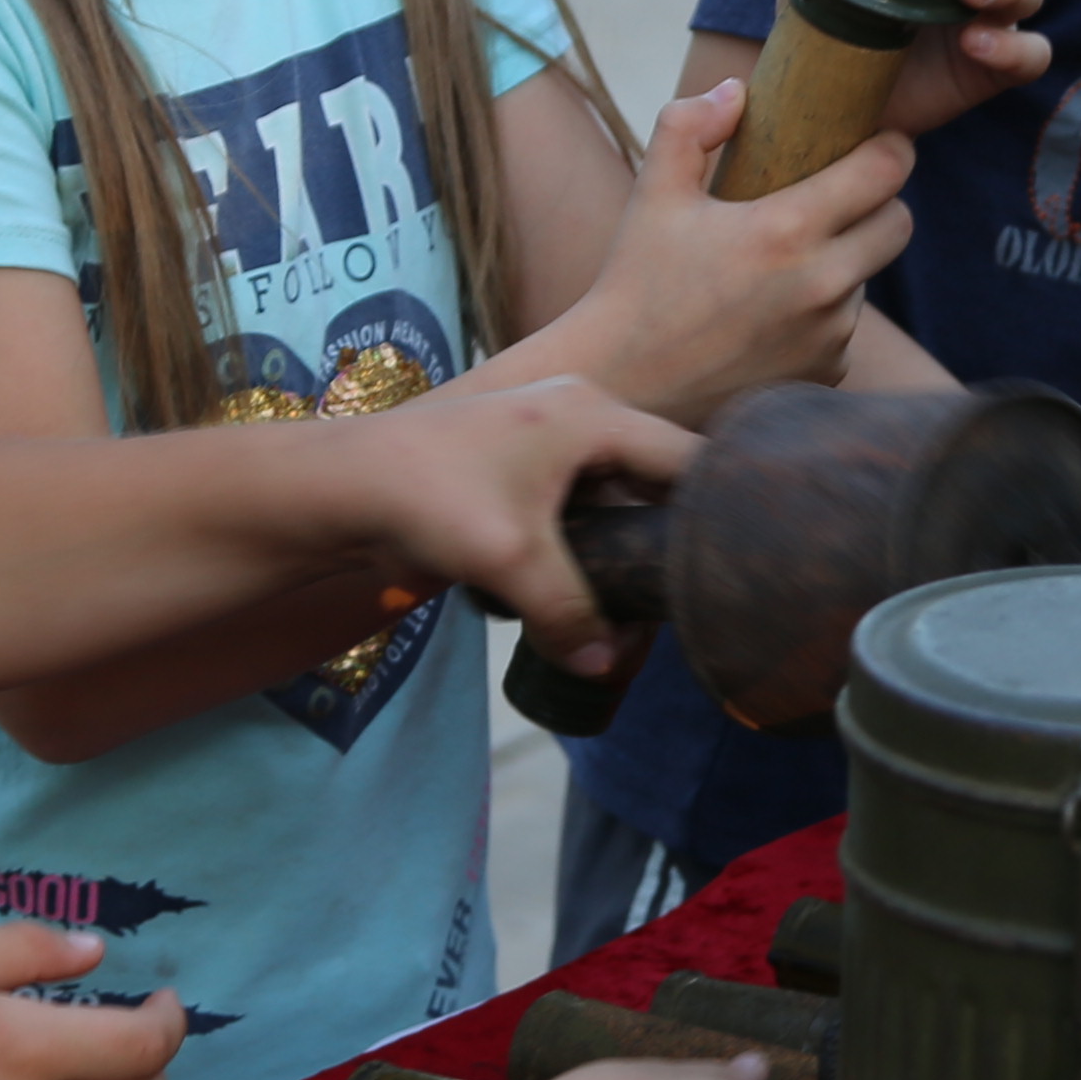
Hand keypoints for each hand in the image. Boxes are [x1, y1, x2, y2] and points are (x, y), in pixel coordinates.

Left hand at [350, 370, 697, 642]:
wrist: (337, 487)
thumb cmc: (430, 500)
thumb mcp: (511, 561)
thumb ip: (569, 613)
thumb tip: (603, 666)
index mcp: (591, 413)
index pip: (687, 457)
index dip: (720, 507)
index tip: (742, 560)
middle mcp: (577, 413)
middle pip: (652, 478)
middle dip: (664, 536)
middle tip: (686, 593)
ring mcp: (544, 438)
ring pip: (610, 497)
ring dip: (616, 546)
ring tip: (634, 600)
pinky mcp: (515, 469)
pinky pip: (572, 507)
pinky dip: (578, 544)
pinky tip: (573, 588)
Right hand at [560, 78, 910, 424]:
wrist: (622, 384)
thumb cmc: (635, 281)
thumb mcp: (654, 192)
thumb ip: (690, 124)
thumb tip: (737, 90)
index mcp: (786, 230)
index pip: (886, 171)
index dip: (890, 148)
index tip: (879, 143)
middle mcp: (821, 285)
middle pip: (899, 224)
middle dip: (879, 203)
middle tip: (841, 197)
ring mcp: (829, 336)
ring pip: (868, 277)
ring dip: (844, 262)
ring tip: (782, 265)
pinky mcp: (825, 374)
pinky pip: (845, 327)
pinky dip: (822, 315)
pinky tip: (771, 314)